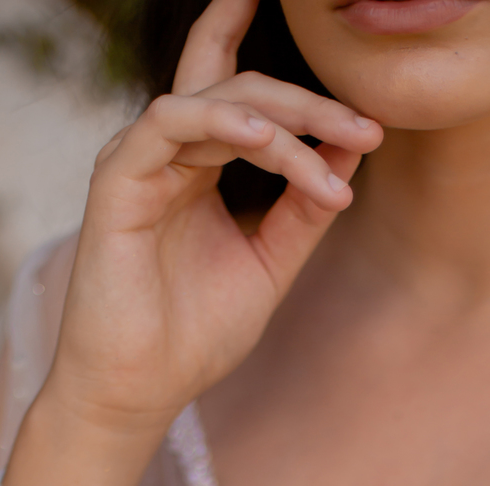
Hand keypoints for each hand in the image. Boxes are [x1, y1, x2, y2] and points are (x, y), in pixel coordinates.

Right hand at [3, 0, 380, 485]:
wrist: (140, 391)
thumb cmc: (194, 336)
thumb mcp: (269, 264)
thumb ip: (303, 209)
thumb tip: (351, 150)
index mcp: (201, 167)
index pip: (253, 103)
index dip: (312, 105)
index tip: (373, 133)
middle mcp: (169, 154)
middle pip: (242, 91)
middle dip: (309, 104)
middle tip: (365, 126)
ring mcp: (140, 161)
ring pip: (215, 100)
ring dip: (281, 117)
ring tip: (334, 139)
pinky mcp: (116, 180)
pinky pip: (168, 123)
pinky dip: (219, 122)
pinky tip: (265, 138)